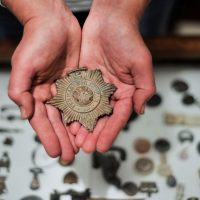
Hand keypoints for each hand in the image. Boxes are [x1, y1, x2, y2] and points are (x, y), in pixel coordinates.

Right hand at [6, 0, 80, 161]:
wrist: (55, 23)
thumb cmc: (37, 41)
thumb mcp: (24, 65)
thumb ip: (20, 90)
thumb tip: (25, 114)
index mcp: (36, 93)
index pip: (42, 121)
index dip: (48, 137)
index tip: (55, 152)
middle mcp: (50, 94)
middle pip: (57, 122)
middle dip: (63, 139)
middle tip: (71, 155)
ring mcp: (65, 89)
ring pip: (71, 115)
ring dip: (75, 131)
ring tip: (81, 146)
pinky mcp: (78, 82)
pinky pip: (82, 101)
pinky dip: (85, 114)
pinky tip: (90, 125)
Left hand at [72, 0, 155, 152]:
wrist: (109, 21)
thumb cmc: (128, 40)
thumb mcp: (141, 64)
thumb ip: (145, 88)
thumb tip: (141, 110)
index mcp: (126, 92)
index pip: (118, 117)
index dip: (111, 132)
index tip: (103, 146)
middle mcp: (110, 93)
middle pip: (102, 118)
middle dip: (94, 134)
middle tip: (85, 147)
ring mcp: (95, 88)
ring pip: (87, 111)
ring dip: (81, 126)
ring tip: (74, 140)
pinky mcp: (82, 80)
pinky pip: (76, 97)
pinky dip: (71, 109)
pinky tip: (66, 120)